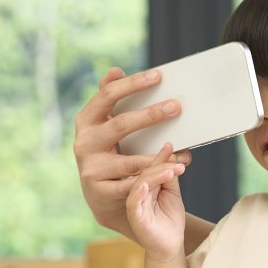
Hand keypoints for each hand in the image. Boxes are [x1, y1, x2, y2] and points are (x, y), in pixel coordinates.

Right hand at [74, 67, 193, 233]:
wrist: (102, 197)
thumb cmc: (110, 153)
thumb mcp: (106, 126)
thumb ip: (111, 100)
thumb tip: (114, 70)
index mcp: (86, 120)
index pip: (107, 95)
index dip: (131, 84)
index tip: (158, 76)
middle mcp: (84, 142)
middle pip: (120, 124)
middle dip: (150, 115)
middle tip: (176, 107)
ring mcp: (90, 168)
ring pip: (130, 161)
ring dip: (159, 155)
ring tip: (183, 150)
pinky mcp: (99, 191)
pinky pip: (133, 183)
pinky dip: (155, 177)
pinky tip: (173, 171)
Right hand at [125, 144, 187, 262]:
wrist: (171, 245)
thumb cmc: (170, 220)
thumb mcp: (173, 193)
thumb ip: (170, 177)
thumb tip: (172, 157)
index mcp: (145, 186)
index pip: (150, 167)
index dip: (160, 157)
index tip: (171, 147)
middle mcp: (138, 193)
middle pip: (144, 173)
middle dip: (160, 165)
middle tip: (176, 162)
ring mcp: (135, 204)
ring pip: (139, 184)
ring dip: (154, 176)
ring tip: (169, 171)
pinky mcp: (135, 216)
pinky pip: (133, 202)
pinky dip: (139, 192)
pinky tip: (146, 185)